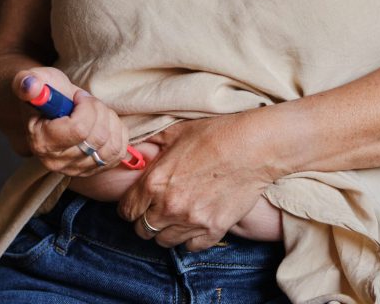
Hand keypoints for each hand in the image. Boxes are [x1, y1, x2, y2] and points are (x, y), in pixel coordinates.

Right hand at [12, 68, 128, 176]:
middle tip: (88, 101)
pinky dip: (117, 133)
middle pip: (97, 137)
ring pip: (110, 145)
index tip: (79, 96)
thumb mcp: (34, 80)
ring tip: (96, 111)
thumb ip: (28, 82)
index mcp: (41, 142)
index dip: (86, 107)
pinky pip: (118, 152)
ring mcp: (76, 169)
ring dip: (110, 121)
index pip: (79, 129)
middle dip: (99, 111)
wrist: (51, 110)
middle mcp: (57, 162)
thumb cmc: (46, 94)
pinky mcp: (93, 169)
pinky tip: (105, 122)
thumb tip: (30, 86)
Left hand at [116, 113, 272, 250]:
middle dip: (146, 219)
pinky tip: (195, 222)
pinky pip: (190, 247)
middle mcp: (169, 206)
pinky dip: (190, 238)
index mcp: (155, 182)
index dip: (130, 205)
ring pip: (164, 242)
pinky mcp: (213, 230)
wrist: (253, 146)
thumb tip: (132, 150)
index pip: (126, 210)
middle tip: (157, 207)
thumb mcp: (176, 132)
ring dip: (166, 230)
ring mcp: (191, 221)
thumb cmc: (215, 134)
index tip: (137, 202)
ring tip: (177, 215)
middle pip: (142, 230)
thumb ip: (150, 144)